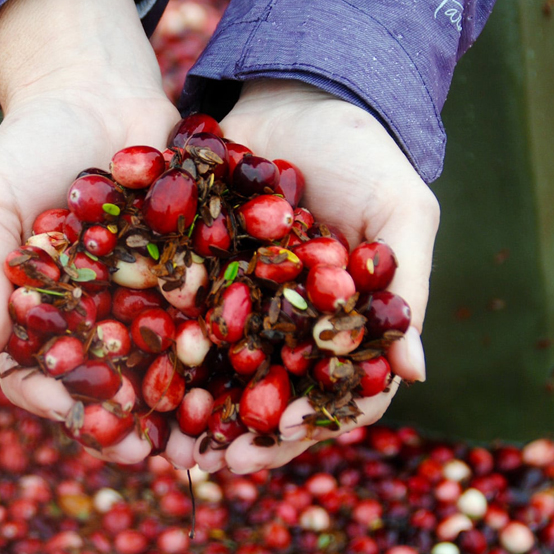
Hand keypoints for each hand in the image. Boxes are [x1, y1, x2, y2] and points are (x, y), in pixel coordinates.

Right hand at [0, 0, 179, 463]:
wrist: (95, 88)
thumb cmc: (28, 145)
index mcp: (38, 314)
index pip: (38, 375)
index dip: (58, 403)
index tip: (81, 421)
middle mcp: (92, 317)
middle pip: (108, 386)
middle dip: (128, 423)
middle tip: (153, 452)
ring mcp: (142, 298)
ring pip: (163, 365)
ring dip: (181, 405)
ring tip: (204, 437)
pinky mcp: (190, 272)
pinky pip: (206, 316)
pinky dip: (222, 347)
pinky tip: (245, 371)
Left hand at [189, 79, 438, 473]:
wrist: (301, 92)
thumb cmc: (366, 153)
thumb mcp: (401, 212)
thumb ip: (408, 289)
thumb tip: (414, 373)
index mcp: (344, 323)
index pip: (337, 390)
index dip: (316, 418)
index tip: (283, 431)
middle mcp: (292, 324)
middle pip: (272, 395)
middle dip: (246, 433)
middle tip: (213, 461)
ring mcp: (245, 302)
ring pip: (221, 371)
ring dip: (196, 408)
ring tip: (167, 439)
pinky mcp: (202, 272)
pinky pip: (181, 318)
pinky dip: (162, 348)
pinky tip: (138, 369)